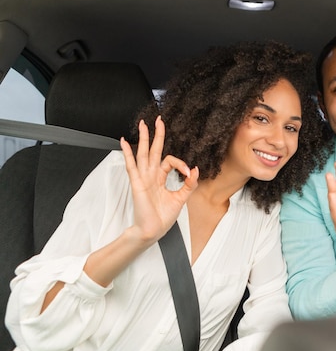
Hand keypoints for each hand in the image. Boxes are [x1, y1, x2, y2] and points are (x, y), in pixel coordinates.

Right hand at [120, 116, 198, 246]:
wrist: (154, 230)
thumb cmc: (163, 217)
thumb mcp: (181, 198)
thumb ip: (189, 184)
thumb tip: (196, 170)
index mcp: (160, 178)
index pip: (169, 161)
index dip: (181, 164)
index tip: (189, 173)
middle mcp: (151, 175)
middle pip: (154, 150)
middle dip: (156, 135)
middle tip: (158, 120)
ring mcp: (143, 178)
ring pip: (143, 153)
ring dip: (144, 138)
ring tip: (143, 124)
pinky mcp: (137, 183)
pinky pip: (131, 165)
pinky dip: (127, 153)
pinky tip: (124, 142)